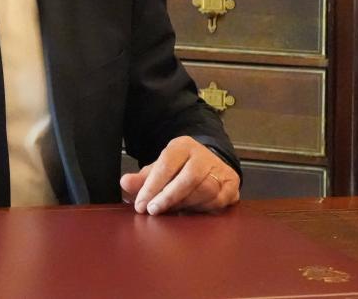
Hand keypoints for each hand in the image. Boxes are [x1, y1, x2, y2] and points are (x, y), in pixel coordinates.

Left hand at [119, 136, 239, 214]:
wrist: (207, 166)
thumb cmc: (177, 169)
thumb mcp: (157, 170)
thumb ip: (141, 178)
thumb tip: (125, 183)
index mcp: (182, 146)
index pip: (167, 165)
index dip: (153, 186)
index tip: (141, 205)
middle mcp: (204, 155)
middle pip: (188, 178)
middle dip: (168, 197)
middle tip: (153, 211)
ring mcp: (221, 170)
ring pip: (205, 190)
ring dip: (185, 204)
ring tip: (170, 211)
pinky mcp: (232, 185)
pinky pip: (218, 201)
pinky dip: (201, 209)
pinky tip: (189, 212)